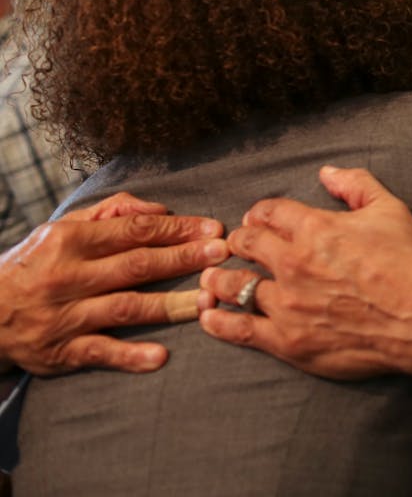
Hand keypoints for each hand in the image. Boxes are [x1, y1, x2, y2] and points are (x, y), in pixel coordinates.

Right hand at [0, 192, 227, 374]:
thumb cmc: (35, 264)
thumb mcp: (62, 228)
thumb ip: (111, 213)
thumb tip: (160, 209)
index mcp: (68, 241)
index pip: (134, 231)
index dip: (177, 229)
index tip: (214, 228)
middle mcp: (67, 277)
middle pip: (137, 266)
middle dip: (184, 258)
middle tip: (222, 255)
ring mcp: (64, 316)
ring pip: (126, 308)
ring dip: (170, 305)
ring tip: (209, 300)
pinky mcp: (60, 352)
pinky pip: (100, 353)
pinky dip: (130, 356)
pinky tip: (160, 357)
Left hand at [199, 166, 411, 383]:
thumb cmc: (411, 263)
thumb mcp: (391, 209)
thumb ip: (356, 184)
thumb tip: (327, 172)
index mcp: (315, 228)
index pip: (269, 212)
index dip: (261, 213)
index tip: (259, 220)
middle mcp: (293, 263)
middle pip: (245, 245)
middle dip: (239, 242)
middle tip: (240, 248)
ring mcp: (286, 304)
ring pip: (233, 286)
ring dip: (220, 279)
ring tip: (214, 279)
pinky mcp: (287, 340)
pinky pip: (238, 329)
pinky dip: (218, 321)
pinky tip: (210, 315)